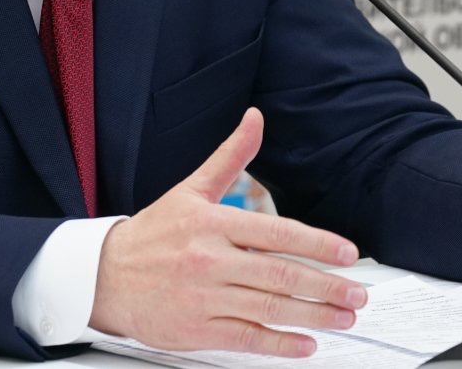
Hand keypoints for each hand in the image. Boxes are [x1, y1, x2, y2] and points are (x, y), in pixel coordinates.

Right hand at [89, 107, 368, 356]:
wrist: (103, 276)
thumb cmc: (152, 235)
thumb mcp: (191, 189)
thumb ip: (230, 157)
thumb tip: (255, 118)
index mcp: (213, 223)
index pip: (276, 232)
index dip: (317, 244)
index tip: (347, 253)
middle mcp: (211, 260)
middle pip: (280, 274)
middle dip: (326, 286)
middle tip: (357, 293)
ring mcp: (205, 298)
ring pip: (270, 308)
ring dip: (314, 315)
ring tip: (344, 316)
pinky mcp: (198, 330)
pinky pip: (247, 338)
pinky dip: (280, 344)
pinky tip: (306, 344)